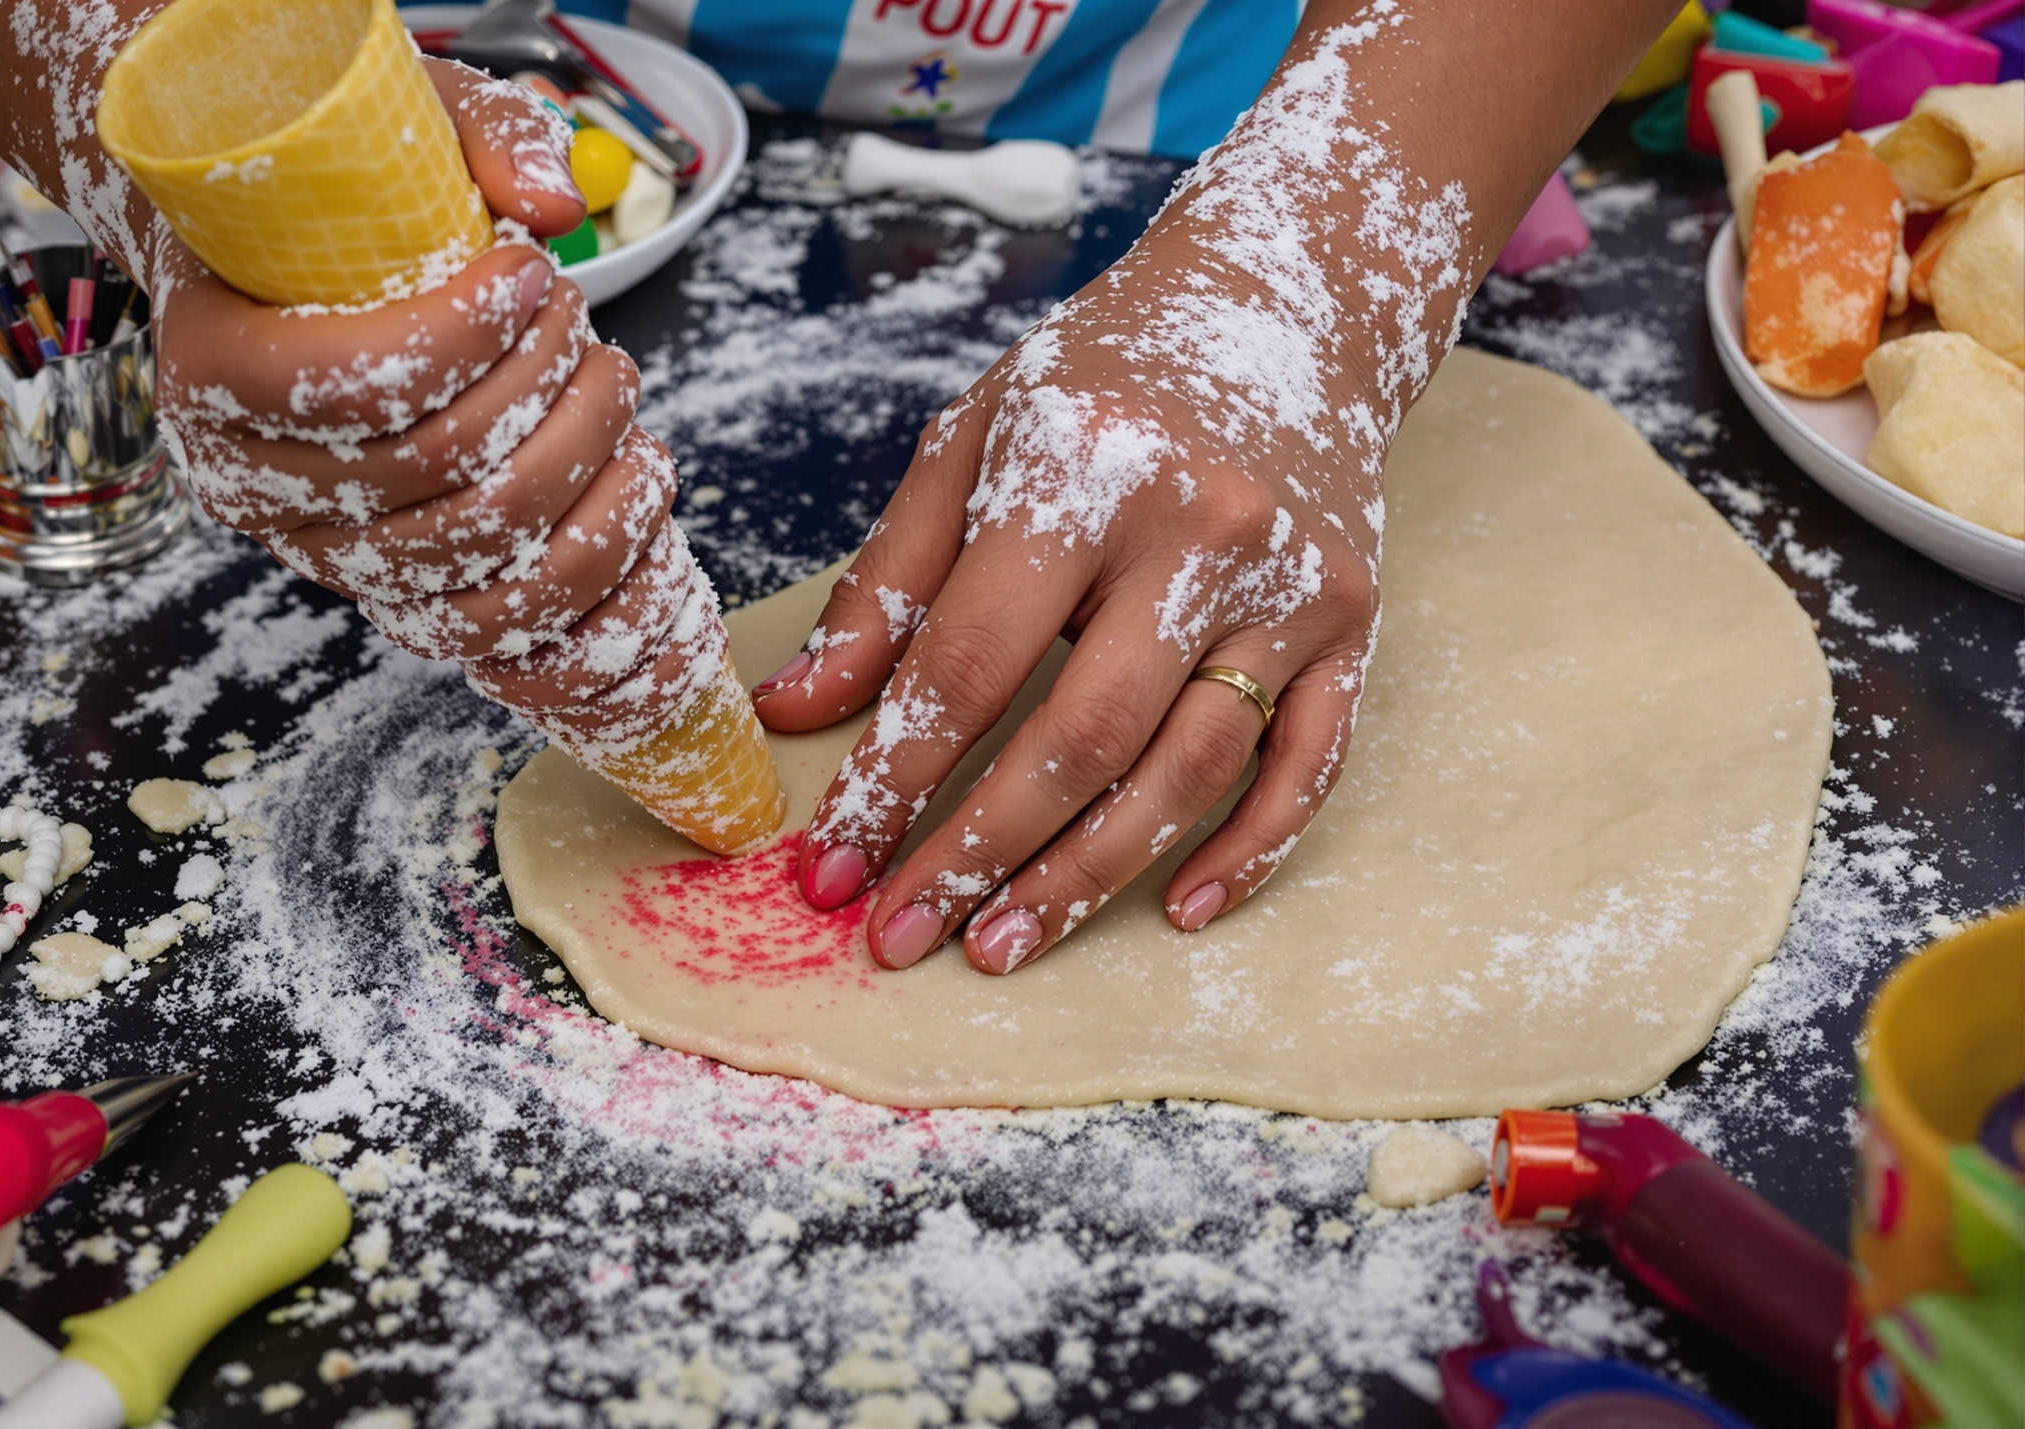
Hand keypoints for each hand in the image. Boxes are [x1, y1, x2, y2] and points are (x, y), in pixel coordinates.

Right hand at [158, 61, 665, 660]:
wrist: (264, 274)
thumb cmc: (325, 197)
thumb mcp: (392, 121)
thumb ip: (481, 133)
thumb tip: (553, 206)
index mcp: (208, 364)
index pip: (350, 384)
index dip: (462, 335)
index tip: (530, 273)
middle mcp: (243, 476)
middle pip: (432, 467)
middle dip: (541, 385)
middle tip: (578, 316)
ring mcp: (313, 545)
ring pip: (477, 544)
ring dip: (578, 457)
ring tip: (610, 378)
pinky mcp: (382, 586)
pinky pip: (493, 621)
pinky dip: (589, 553)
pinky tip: (631, 473)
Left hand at [752, 238, 1387, 973]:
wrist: (1289, 303)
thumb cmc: (1102, 380)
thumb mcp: (970, 441)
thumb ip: (888, 583)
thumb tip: (795, 711)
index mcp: (1084, 472)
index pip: (969, 662)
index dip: (894, 775)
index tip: (831, 862)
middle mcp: (1199, 532)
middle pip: (1079, 736)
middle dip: (976, 852)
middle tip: (899, 937)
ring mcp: (1290, 585)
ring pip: (1188, 770)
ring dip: (1088, 876)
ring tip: (1000, 944)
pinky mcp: (1355, 623)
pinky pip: (1309, 764)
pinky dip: (1252, 849)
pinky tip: (1183, 910)